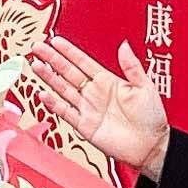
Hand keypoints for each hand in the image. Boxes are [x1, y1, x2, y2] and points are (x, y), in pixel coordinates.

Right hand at [26, 37, 172, 179]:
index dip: (69, 51)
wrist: (151, 146)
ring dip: (49, 78)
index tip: (55, 41)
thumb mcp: (145, 87)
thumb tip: (124, 46)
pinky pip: (66, 112)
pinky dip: (54, 104)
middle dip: (52, 59)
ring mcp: (88, 109)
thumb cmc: (151, 118)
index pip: (83, 62)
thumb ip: (132, 67)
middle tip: (38, 47)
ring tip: (36, 65)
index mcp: (108, 82)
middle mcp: (95, 94)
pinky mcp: (85, 126)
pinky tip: (44, 94)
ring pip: (63, 89)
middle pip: (68, 72)